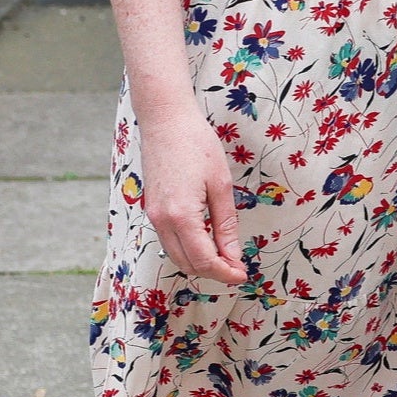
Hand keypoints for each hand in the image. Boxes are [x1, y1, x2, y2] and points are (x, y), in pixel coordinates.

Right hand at [134, 95, 248, 283]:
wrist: (165, 120)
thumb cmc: (197, 145)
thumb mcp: (221, 186)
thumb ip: (225, 225)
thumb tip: (233, 257)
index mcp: (181, 216)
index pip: (204, 261)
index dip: (226, 273)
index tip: (244, 275)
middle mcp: (162, 221)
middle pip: (188, 264)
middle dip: (214, 272)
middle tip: (238, 267)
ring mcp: (153, 216)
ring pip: (176, 256)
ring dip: (200, 262)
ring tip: (226, 257)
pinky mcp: (152, 209)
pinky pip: (169, 241)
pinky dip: (188, 249)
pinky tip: (207, 242)